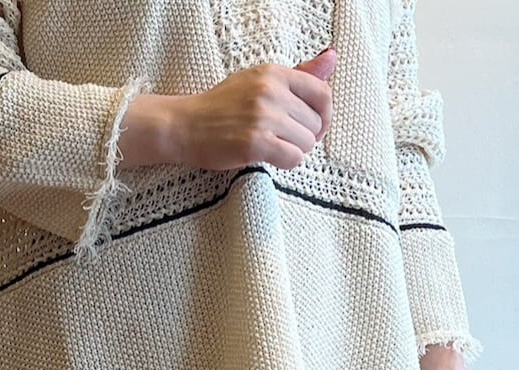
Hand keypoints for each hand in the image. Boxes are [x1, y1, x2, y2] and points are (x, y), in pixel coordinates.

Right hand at [119, 48, 338, 172]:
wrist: (186, 126)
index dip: (323, 115)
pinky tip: (271, 157)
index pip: (322, 93)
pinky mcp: (255, 143)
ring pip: (306, 143)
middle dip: (304, 137)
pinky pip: (293, 159)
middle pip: (315, 124)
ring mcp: (263, 117)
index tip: (310, 126)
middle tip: (283, 139)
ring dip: (294, 151)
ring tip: (273, 147)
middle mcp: (271, 92)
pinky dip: (286, 163)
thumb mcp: (260, 81)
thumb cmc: (223, 106)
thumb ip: (299, 74)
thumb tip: (332, 58)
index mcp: (274, 74)